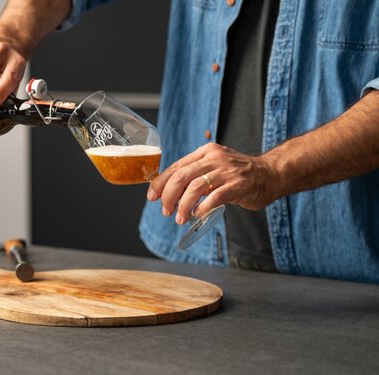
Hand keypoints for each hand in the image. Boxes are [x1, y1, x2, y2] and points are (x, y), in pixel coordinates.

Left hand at [147, 143, 278, 224]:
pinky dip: (202, 209)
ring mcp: (226, 171)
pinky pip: (214, 198)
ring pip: (194, 188)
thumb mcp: (214, 166)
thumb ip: (195, 173)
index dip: (160, 183)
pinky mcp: (237, 185)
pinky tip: (197, 215)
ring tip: (180, 218)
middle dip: (168, 196)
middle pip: (181, 176)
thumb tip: (169, 191)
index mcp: (205, 152)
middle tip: (166, 211)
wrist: (270, 174)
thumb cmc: (238, 174)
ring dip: (183, 206)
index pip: (175, 166)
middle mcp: (214, 158)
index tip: (152, 196)